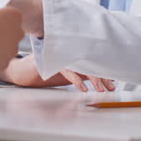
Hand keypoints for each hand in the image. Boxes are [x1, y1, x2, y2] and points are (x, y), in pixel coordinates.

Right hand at [0, 55, 115, 92]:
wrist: (28, 64)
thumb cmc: (48, 64)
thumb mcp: (68, 66)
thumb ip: (81, 69)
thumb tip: (100, 78)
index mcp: (75, 50)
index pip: (93, 60)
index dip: (103, 71)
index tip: (112, 82)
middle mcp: (71, 51)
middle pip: (91, 63)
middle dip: (102, 76)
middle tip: (111, 87)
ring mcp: (64, 55)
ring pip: (83, 66)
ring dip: (94, 79)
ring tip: (102, 89)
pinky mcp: (56, 61)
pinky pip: (69, 71)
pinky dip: (77, 80)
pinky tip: (83, 89)